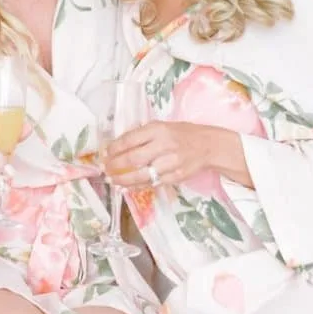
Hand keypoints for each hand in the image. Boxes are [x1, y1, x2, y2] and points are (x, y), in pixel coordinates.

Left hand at [105, 121, 246, 188]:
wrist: (208, 145)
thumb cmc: (181, 134)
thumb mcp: (161, 126)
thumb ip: (142, 135)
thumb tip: (117, 145)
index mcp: (158, 129)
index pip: (130, 139)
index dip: (114, 148)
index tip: (104, 153)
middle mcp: (164, 145)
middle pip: (133, 158)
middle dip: (115, 166)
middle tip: (104, 169)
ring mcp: (170, 163)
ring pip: (141, 175)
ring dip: (123, 180)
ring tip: (111, 181)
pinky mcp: (175, 177)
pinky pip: (152, 183)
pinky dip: (137, 186)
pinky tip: (126, 187)